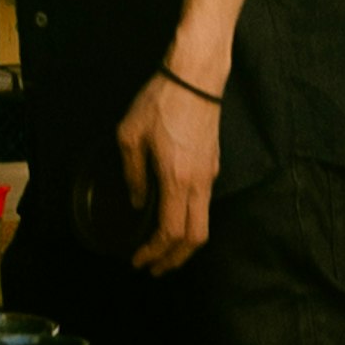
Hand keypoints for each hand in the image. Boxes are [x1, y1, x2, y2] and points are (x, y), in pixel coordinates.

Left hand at [115, 68, 221, 274]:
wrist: (196, 76)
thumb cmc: (161, 101)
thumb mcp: (130, 135)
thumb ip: (132, 174)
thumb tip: (136, 202)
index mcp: (177, 179)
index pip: (170, 232)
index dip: (154, 253)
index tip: (138, 261)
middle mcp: (199, 183)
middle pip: (195, 238)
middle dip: (174, 260)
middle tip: (154, 268)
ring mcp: (210, 175)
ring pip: (204, 223)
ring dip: (183, 244)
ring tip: (162, 251)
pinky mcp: (214, 164)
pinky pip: (204, 205)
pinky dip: (189, 223)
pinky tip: (172, 218)